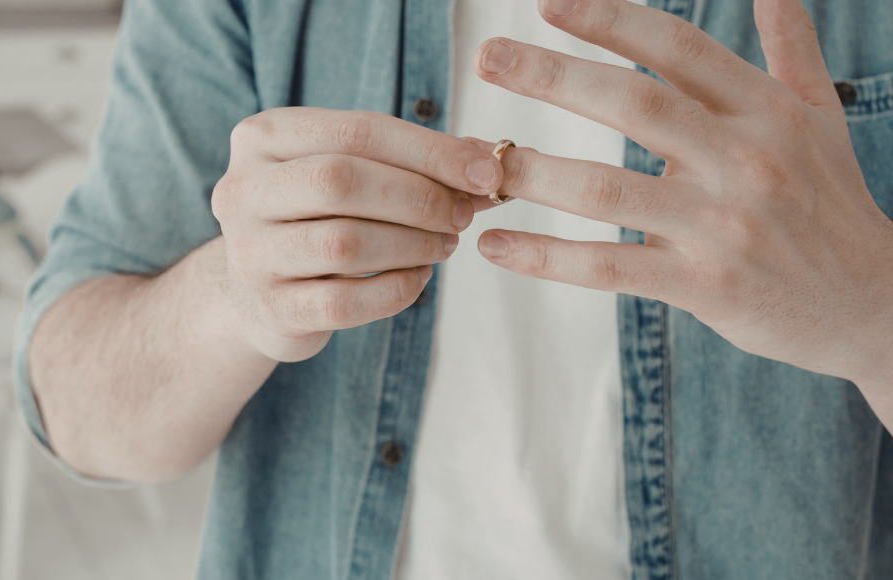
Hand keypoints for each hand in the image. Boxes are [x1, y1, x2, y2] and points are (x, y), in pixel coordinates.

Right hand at [212, 107, 505, 361]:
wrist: (254, 293)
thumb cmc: (315, 216)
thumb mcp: (349, 171)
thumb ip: (410, 160)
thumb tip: (487, 161)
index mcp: (262, 137)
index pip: (356, 132)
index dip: (429, 151)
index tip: (485, 170)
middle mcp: (242, 190)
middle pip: (341, 181)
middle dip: (418, 197)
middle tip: (463, 213)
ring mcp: (250, 253)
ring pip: (344, 243)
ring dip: (413, 244)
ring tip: (444, 244)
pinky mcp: (272, 308)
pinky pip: (346, 302)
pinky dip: (397, 290)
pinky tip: (418, 279)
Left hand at [469, 0, 892, 402]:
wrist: (873, 303)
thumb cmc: (832, 203)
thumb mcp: (820, 118)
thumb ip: (791, 49)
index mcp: (766, 109)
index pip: (677, 47)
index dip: (610, 20)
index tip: (547, 3)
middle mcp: (746, 158)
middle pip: (634, 102)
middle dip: (553, 75)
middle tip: (487, 57)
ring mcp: (724, 224)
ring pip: (608, 188)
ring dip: (533, 171)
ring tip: (477, 159)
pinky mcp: (705, 285)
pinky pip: (609, 266)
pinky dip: (546, 258)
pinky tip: (494, 245)